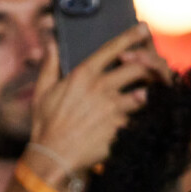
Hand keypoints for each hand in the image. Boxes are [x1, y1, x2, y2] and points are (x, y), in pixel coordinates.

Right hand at [29, 23, 171, 173]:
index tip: (141, 34)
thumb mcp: (42, 93)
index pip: (115, 47)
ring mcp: (112, 109)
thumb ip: (49, 66)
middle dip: (148, 70)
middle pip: (139, 67)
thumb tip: (51, 45)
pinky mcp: (119, 128)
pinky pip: (136, 120)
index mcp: (83, 74)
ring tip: (139, 103)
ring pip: (143, 94)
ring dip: (143, 98)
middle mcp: (101, 87)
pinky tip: (131, 125)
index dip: (132, 37)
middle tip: (147, 76)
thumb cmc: (46, 127)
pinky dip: (136, 122)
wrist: (52, 157)